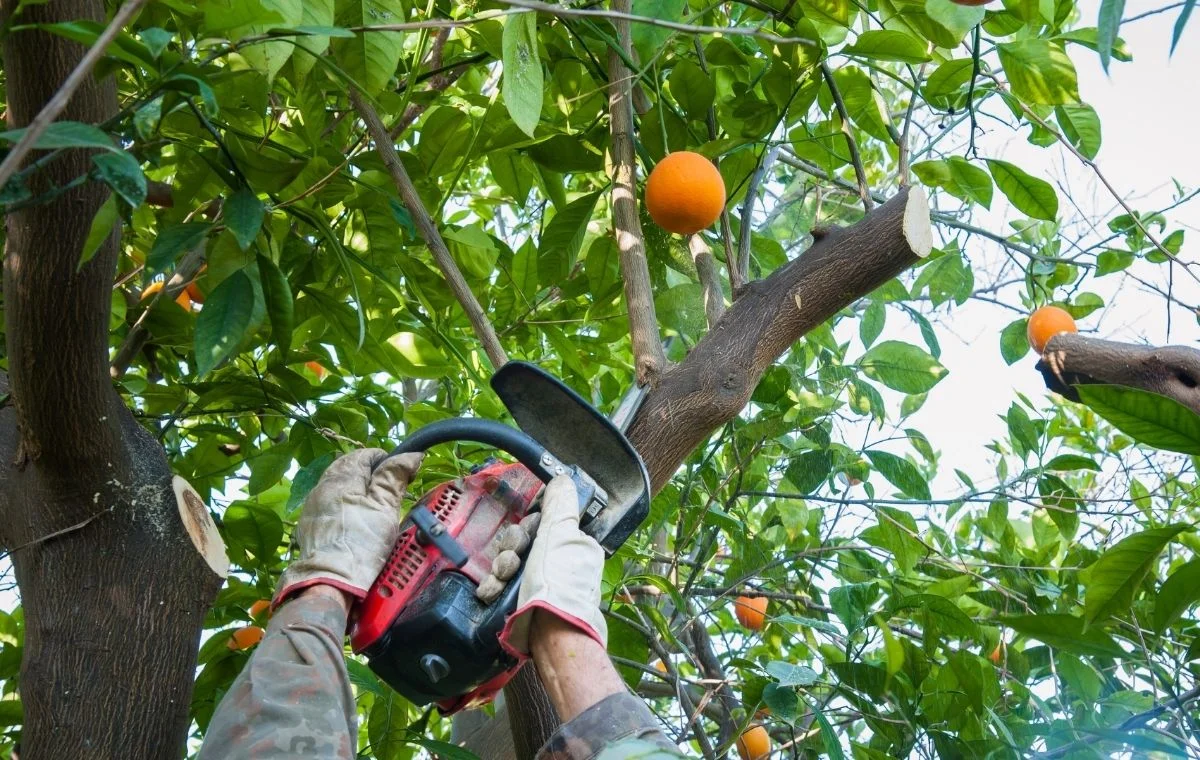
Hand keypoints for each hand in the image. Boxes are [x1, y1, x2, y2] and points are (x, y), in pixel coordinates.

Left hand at [273, 448, 421, 609]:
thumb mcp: (386, 508)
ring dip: (355, 490)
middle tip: (388, 492)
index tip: (400, 475)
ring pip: (336, 486)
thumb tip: (410, 455)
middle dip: (369, 474)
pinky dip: (342, 506)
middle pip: (348, 468)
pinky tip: (353, 522)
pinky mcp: (309, 524)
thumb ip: (394, 477)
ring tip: (372, 507)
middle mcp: (322, 486)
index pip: (365, 455)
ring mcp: (312, 505)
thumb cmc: (361, 543)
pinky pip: (328, 505)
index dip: (386, 461)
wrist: (330, 580)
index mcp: (342, 477)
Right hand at [499, 474, 605, 655]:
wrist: (550, 637)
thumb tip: (563, 479)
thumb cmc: (558, 585)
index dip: (531, 521)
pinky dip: (495, 586)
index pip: (544, 520)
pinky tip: (490, 592)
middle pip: (524, 540)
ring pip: (510, 561)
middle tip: (513, 559)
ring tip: (502, 580)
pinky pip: (503, 583)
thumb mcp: (559, 536)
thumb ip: (559, 506)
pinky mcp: (523, 599)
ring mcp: (540, 581)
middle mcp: (557, 561)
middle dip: (512, 547)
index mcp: (571, 543)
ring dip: (502, 567)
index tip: (527, 526)